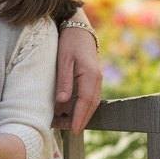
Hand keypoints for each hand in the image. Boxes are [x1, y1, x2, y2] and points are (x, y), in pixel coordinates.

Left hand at [54, 17, 102, 134]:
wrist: (78, 27)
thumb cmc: (69, 42)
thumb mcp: (63, 60)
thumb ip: (64, 81)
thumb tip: (62, 102)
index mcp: (91, 75)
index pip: (86, 103)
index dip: (79, 118)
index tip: (73, 131)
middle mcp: (97, 79)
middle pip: (90, 106)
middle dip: (80, 120)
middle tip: (67, 131)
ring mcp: (96, 78)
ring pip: (90, 102)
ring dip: (79, 113)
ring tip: (63, 122)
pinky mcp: (91, 77)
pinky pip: (87, 96)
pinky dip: (79, 105)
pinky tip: (67, 109)